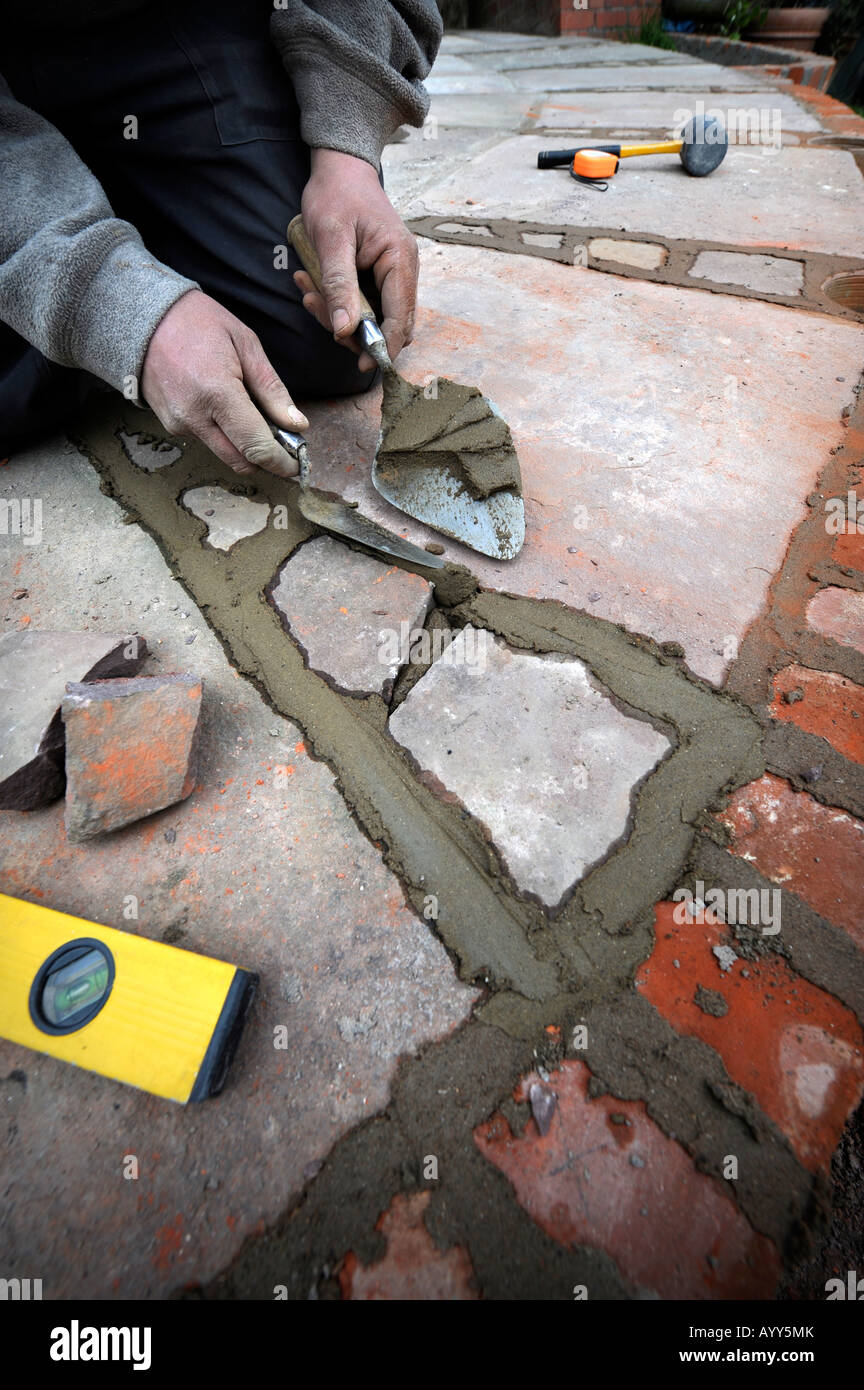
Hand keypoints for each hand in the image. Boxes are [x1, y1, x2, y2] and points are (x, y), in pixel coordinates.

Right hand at [141, 290, 307, 475]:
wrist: (144, 318)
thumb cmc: (198, 323)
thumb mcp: (246, 344)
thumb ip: (272, 389)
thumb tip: (297, 425)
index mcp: (217, 393)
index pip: (256, 447)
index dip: (281, 462)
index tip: (297, 464)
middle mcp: (194, 416)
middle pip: (241, 461)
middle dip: (266, 460)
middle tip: (284, 444)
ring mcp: (178, 424)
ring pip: (224, 453)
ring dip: (245, 446)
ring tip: (254, 415)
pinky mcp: (170, 425)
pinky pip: (207, 440)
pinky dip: (224, 433)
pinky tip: (225, 406)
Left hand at [296, 148, 418, 370]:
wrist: (339, 167)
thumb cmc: (336, 194)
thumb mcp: (331, 239)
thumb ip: (339, 285)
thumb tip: (345, 330)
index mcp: (399, 260)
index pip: (401, 318)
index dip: (384, 346)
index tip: (362, 364)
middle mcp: (403, 270)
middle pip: (392, 324)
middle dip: (357, 333)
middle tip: (323, 318)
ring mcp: (392, 273)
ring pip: (374, 316)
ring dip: (341, 317)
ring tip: (308, 293)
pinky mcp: (378, 274)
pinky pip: (363, 302)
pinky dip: (338, 303)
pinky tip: (312, 286)